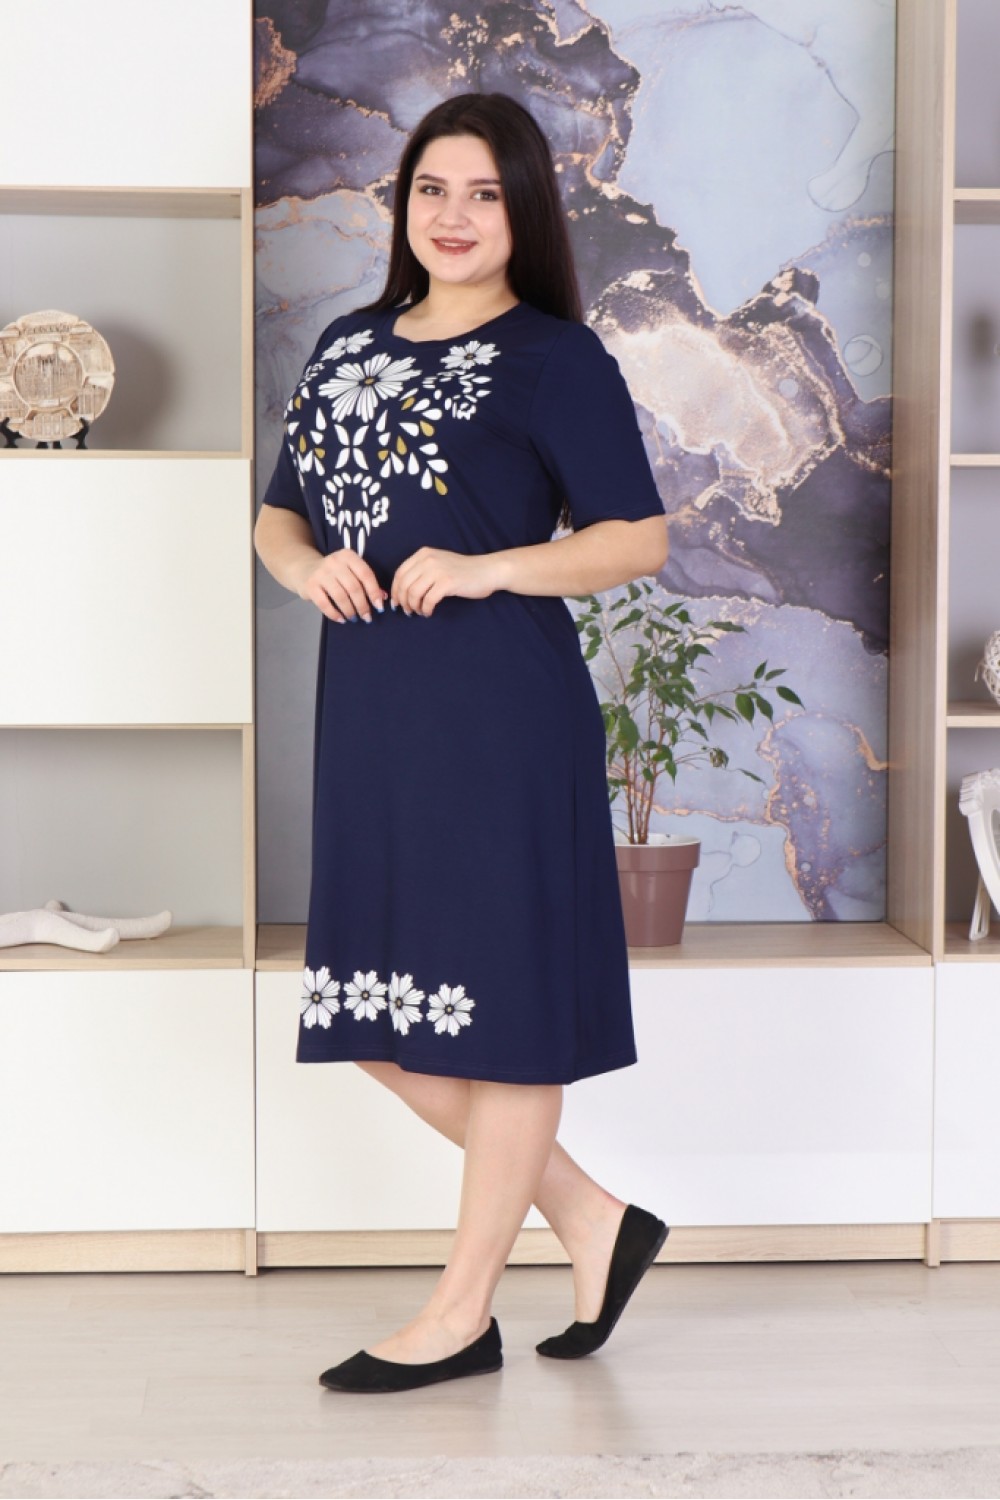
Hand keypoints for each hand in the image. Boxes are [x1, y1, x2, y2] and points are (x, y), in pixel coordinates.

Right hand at [294, 545, 386, 623]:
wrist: (304, 569)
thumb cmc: (334, 573)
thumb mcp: (350, 571)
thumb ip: (366, 582)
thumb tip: (383, 598)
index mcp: (348, 556)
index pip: (365, 574)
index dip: (374, 592)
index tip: (379, 607)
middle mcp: (334, 561)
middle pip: (354, 587)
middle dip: (363, 605)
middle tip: (367, 617)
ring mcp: (321, 573)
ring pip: (341, 596)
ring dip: (350, 611)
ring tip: (354, 618)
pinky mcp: (310, 585)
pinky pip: (324, 603)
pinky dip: (334, 614)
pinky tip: (341, 619)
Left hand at [391, 547, 506, 615]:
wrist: (487, 571)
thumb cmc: (463, 571)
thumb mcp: (439, 563)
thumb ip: (422, 571)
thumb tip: (402, 591)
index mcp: (424, 554)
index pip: (400, 573)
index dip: (395, 590)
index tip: (396, 603)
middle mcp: (428, 559)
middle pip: (404, 584)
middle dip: (402, 601)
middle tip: (407, 611)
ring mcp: (438, 570)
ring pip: (413, 593)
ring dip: (414, 606)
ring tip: (419, 612)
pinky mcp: (447, 582)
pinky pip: (428, 600)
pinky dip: (425, 609)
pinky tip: (429, 612)